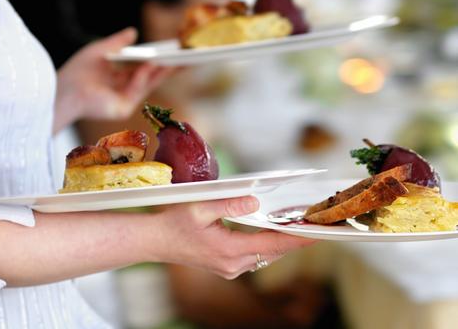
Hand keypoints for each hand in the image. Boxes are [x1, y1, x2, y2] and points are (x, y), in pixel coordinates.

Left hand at [54, 28, 172, 131]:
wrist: (64, 91)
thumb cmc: (77, 71)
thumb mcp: (100, 50)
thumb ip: (117, 42)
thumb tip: (134, 31)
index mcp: (116, 78)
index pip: (142, 69)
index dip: (158, 61)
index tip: (173, 52)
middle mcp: (122, 90)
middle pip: (151, 78)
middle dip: (169, 68)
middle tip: (187, 57)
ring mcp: (124, 100)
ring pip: (148, 84)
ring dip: (163, 71)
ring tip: (177, 56)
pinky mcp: (122, 108)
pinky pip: (137, 90)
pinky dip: (145, 76)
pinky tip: (152, 63)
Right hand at [151, 197, 315, 278]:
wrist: (155, 241)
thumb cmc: (174, 222)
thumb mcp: (200, 207)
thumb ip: (229, 204)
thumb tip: (255, 201)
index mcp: (229, 249)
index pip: (273, 243)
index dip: (297, 238)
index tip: (316, 232)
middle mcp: (233, 264)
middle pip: (273, 251)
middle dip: (294, 239)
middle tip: (313, 224)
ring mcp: (230, 269)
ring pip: (265, 256)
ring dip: (280, 242)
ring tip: (297, 227)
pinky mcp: (226, 268)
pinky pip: (254, 258)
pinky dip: (266, 246)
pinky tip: (271, 234)